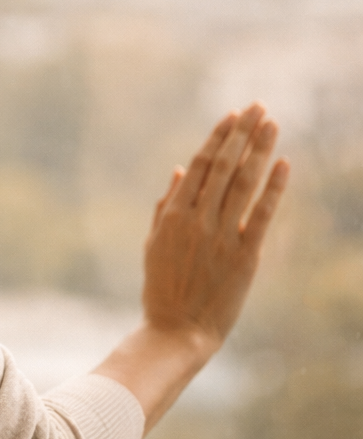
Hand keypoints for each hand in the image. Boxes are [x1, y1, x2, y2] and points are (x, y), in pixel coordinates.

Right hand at [143, 103, 287, 347]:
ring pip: (244, 183)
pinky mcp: (244, 256)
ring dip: (260, 149)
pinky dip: (274, 187)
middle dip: (242, 133)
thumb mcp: (154, 244)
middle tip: (258, 106)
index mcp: (173, 215)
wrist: (176, 332)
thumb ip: (165, 205)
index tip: (233, 114)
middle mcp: (198, 220)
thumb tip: (180, 168)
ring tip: (272, 123)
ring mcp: (221, 237)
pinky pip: (262, 214)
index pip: (201, 165)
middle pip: (225, 166)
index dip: (219, 137)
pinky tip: (284, 163)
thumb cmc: (162, 290)